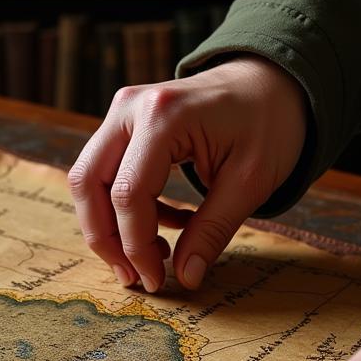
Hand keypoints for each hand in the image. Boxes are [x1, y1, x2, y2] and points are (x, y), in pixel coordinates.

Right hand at [68, 58, 307, 292]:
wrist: (273, 80)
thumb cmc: (269, 123)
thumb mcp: (250, 182)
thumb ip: (212, 231)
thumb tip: (185, 277)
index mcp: (163, 117)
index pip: (128, 194)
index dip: (135, 246)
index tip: (156, 280)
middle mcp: (131, 108)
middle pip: (88, 184)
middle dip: (105, 238)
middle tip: (133, 276)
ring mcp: (122, 110)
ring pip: (87, 178)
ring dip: (107, 224)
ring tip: (146, 257)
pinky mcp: (124, 121)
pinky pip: (105, 170)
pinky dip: (123, 206)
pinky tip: (161, 226)